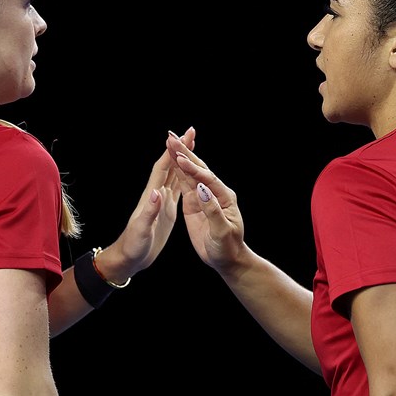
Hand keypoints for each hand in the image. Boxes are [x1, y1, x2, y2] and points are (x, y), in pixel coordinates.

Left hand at [100, 127, 196, 279]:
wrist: (130, 258)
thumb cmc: (133, 246)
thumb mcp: (142, 229)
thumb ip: (150, 211)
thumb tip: (158, 192)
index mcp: (151, 196)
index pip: (163, 168)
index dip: (172, 151)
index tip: (182, 136)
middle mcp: (157, 194)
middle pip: (170, 165)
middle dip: (180, 148)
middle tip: (192, 132)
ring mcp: (162, 201)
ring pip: (175, 175)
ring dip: (184, 160)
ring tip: (194, 146)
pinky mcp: (167, 210)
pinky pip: (178, 189)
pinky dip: (185, 178)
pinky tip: (192, 173)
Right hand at [165, 130, 246, 275]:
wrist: (226, 258)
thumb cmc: (226, 247)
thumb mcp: (221, 232)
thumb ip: (213, 210)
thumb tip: (202, 190)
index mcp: (224, 197)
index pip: (207, 178)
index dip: (194, 168)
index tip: (181, 159)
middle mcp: (214, 192)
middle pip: (198, 169)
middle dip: (185, 153)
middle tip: (172, 137)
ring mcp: (203, 196)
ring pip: (190, 173)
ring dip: (179, 157)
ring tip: (169, 141)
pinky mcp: (194, 203)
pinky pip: (184, 184)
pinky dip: (177, 171)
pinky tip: (171, 159)